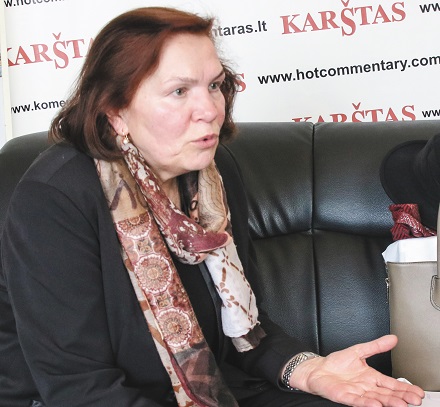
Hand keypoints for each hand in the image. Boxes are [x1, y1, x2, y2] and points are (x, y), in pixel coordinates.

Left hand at [290, 335, 424, 406]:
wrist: (318, 369)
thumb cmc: (336, 363)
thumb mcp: (359, 350)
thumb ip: (376, 346)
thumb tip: (392, 338)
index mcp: (371, 377)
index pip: (391, 384)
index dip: (404, 388)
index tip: (417, 391)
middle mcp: (366, 387)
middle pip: (387, 394)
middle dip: (402, 397)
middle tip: (415, 400)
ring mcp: (357, 393)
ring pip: (376, 399)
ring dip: (389, 402)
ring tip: (401, 404)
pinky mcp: (346, 397)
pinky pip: (358, 401)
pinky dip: (367, 403)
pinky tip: (376, 405)